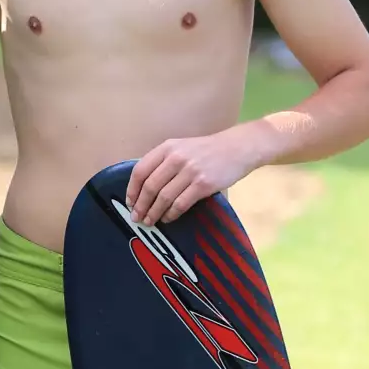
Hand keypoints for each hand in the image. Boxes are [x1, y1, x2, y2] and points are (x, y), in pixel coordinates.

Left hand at [125, 128, 262, 224]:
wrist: (238, 148)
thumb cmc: (207, 150)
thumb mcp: (181, 147)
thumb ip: (163, 162)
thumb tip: (143, 188)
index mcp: (167, 148)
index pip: (140, 171)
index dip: (132, 190)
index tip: (130, 203)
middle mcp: (176, 158)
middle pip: (150, 187)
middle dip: (141, 206)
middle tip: (137, 218)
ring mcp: (190, 171)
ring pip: (163, 197)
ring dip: (154, 213)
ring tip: (150, 221)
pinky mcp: (203, 185)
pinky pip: (180, 204)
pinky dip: (171, 214)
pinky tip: (168, 218)